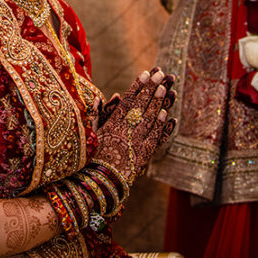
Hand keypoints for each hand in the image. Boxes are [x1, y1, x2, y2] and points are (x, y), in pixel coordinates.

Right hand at [90, 69, 175, 183]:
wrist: (98, 183)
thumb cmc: (91, 157)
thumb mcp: (90, 133)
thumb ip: (96, 114)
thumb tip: (100, 97)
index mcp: (112, 124)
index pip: (128, 100)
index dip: (138, 86)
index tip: (145, 73)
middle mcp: (126, 131)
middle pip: (141, 105)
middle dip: (151, 88)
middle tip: (161, 73)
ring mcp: (136, 143)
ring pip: (150, 119)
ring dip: (158, 102)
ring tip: (166, 87)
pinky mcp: (144, 155)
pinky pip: (155, 138)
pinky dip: (161, 126)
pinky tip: (167, 114)